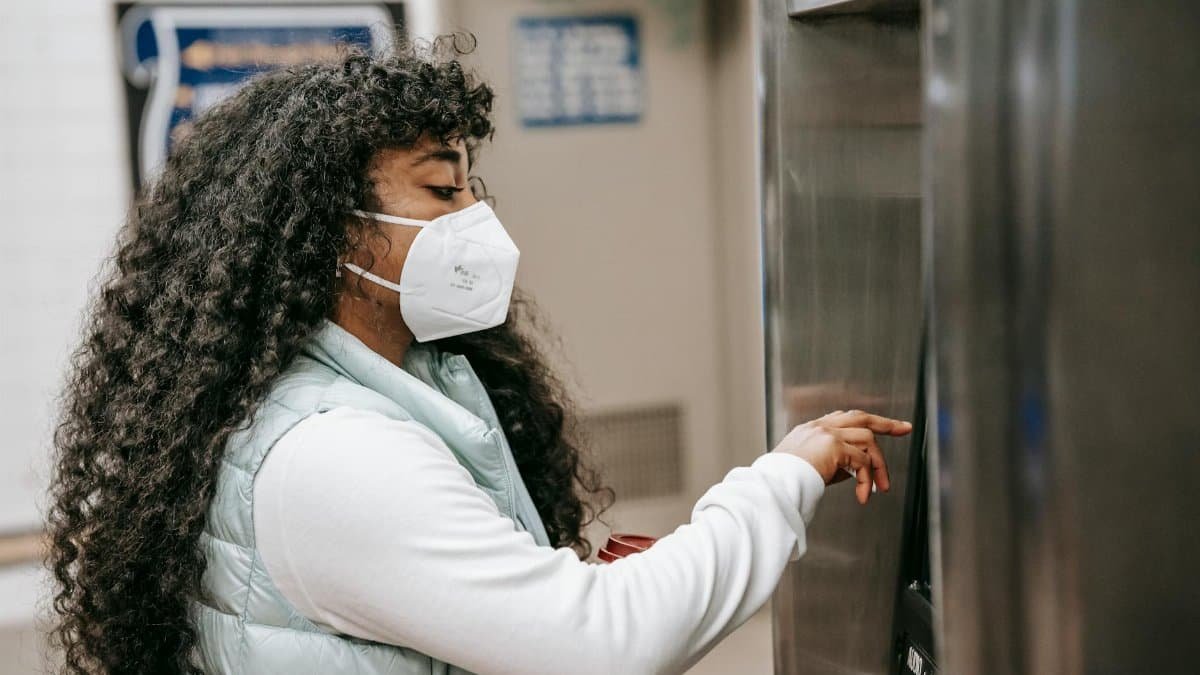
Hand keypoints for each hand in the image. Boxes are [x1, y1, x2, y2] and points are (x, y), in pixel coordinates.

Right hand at [771, 410, 912, 503]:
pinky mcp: (834, 445)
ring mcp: (827, 433)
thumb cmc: (784, 482)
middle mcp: (819, 427)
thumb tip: (857, 470)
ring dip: (879, 465)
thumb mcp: (811, 468)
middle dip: (886, 423)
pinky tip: (864, 494)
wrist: (773, 485)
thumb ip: (834, 463)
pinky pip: (862, 461)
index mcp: (811, 430)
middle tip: (905, 429)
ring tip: (880, 487)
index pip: (844, 418)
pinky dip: (868, 479)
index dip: (864, 422)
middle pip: (861, 417)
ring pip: (868, 440)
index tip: (880, 426)